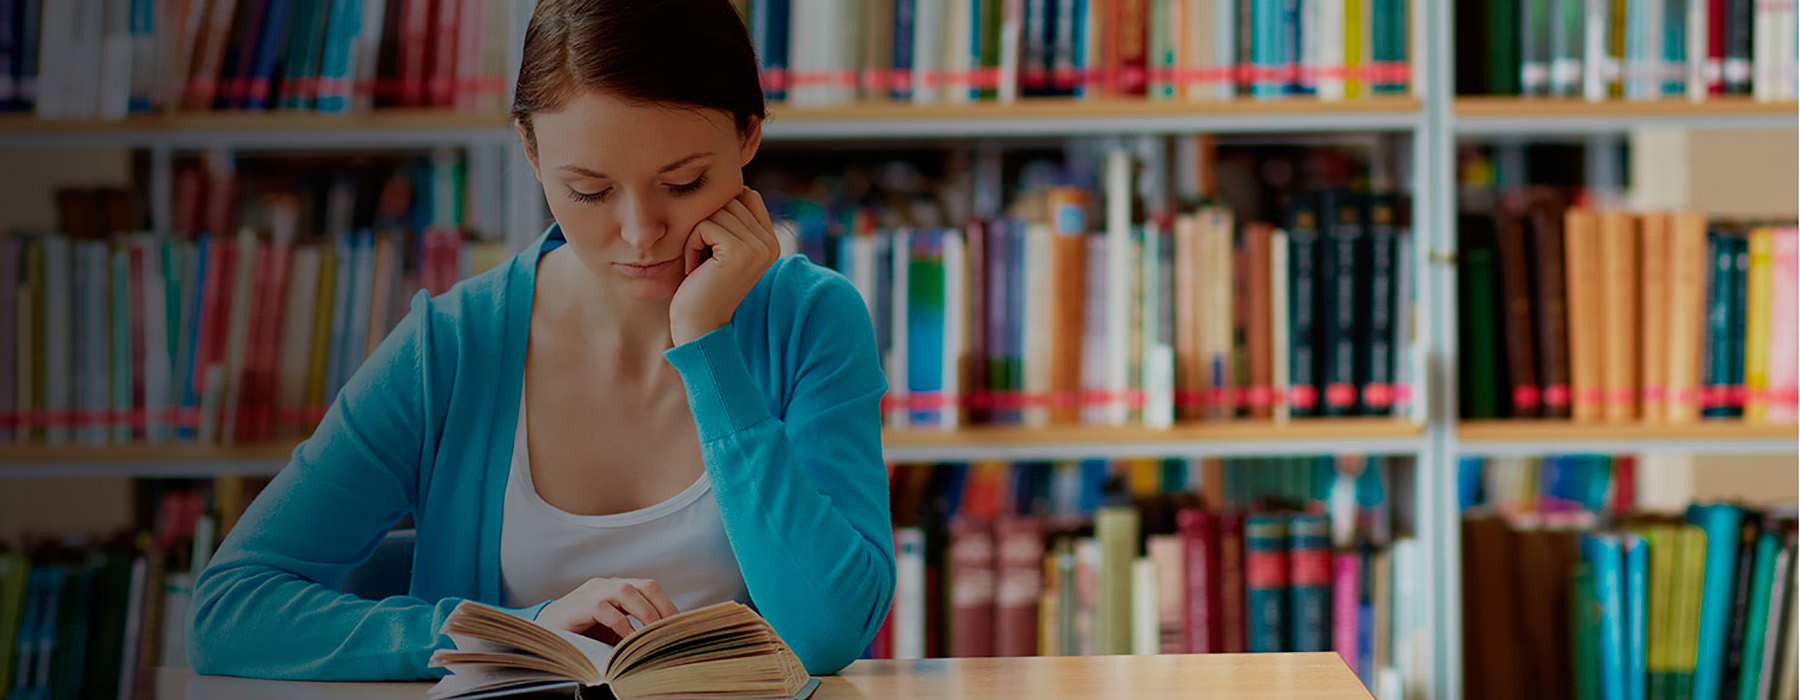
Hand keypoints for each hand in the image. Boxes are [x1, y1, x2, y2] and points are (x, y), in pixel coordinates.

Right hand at [537, 577, 679, 644]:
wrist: (544, 630)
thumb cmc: (580, 631)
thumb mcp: (611, 629)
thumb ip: (631, 630)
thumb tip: (658, 642)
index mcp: (618, 587)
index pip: (650, 588)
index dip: (667, 604)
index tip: (680, 624)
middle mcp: (608, 585)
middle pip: (644, 586)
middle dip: (662, 606)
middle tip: (672, 629)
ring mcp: (594, 592)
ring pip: (626, 592)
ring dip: (645, 613)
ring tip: (653, 632)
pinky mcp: (581, 605)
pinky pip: (605, 610)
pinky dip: (621, 624)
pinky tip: (627, 639)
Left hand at [670, 187, 779, 345]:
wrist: (699, 326)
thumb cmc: (703, 286)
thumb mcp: (723, 249)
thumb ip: (734, 219)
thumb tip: (734, 184)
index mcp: (771, 241)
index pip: (746, 196)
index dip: (721, 212)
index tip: (713, 246)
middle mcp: (770, 243)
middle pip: (729, 200)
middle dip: (707, 224)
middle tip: (704, 259)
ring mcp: (758, 247)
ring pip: (715, 211)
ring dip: (696, 235)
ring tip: (701, 264)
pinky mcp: (739, 252)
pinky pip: (704, 225)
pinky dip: (691, 244)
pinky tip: (695, 268)